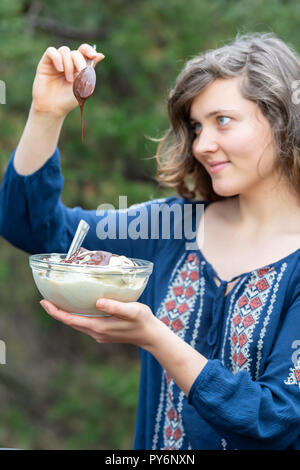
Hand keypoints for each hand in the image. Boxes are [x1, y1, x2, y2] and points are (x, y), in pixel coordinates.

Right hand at [32, 43, 104, 117]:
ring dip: (69, 64)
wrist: (53, 108)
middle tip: (80, 74)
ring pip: (65, 51)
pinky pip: (51, 51)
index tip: (93, 55)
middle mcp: (67, 62)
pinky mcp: (45, 62)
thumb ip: (90, 70)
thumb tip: (101, 55)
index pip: (84, 51)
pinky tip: (60, 69)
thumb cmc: (68, 100)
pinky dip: (57, 58)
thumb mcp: (83, 85)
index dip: (89, 50)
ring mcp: (56, 62)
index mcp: (78, 67)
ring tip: (69, 79)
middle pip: (76, 52)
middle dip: (80, 62)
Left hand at [40, 298, 158, 348]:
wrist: (151, 335)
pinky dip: (76, 316)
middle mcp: (96, 332)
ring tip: (57, 302)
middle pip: (71, 323)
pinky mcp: (103, 332)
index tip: (45, 302)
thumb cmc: (143, 321)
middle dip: (57, 312)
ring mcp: (99, 334)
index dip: (56, 312)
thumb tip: (98, 302)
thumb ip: (115, 306)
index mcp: (99, 327)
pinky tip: (77, 307)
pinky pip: (84, 324)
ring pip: (77, 324)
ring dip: (66, 314)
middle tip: (45, 299)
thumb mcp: (132, 311)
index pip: (71, 320)